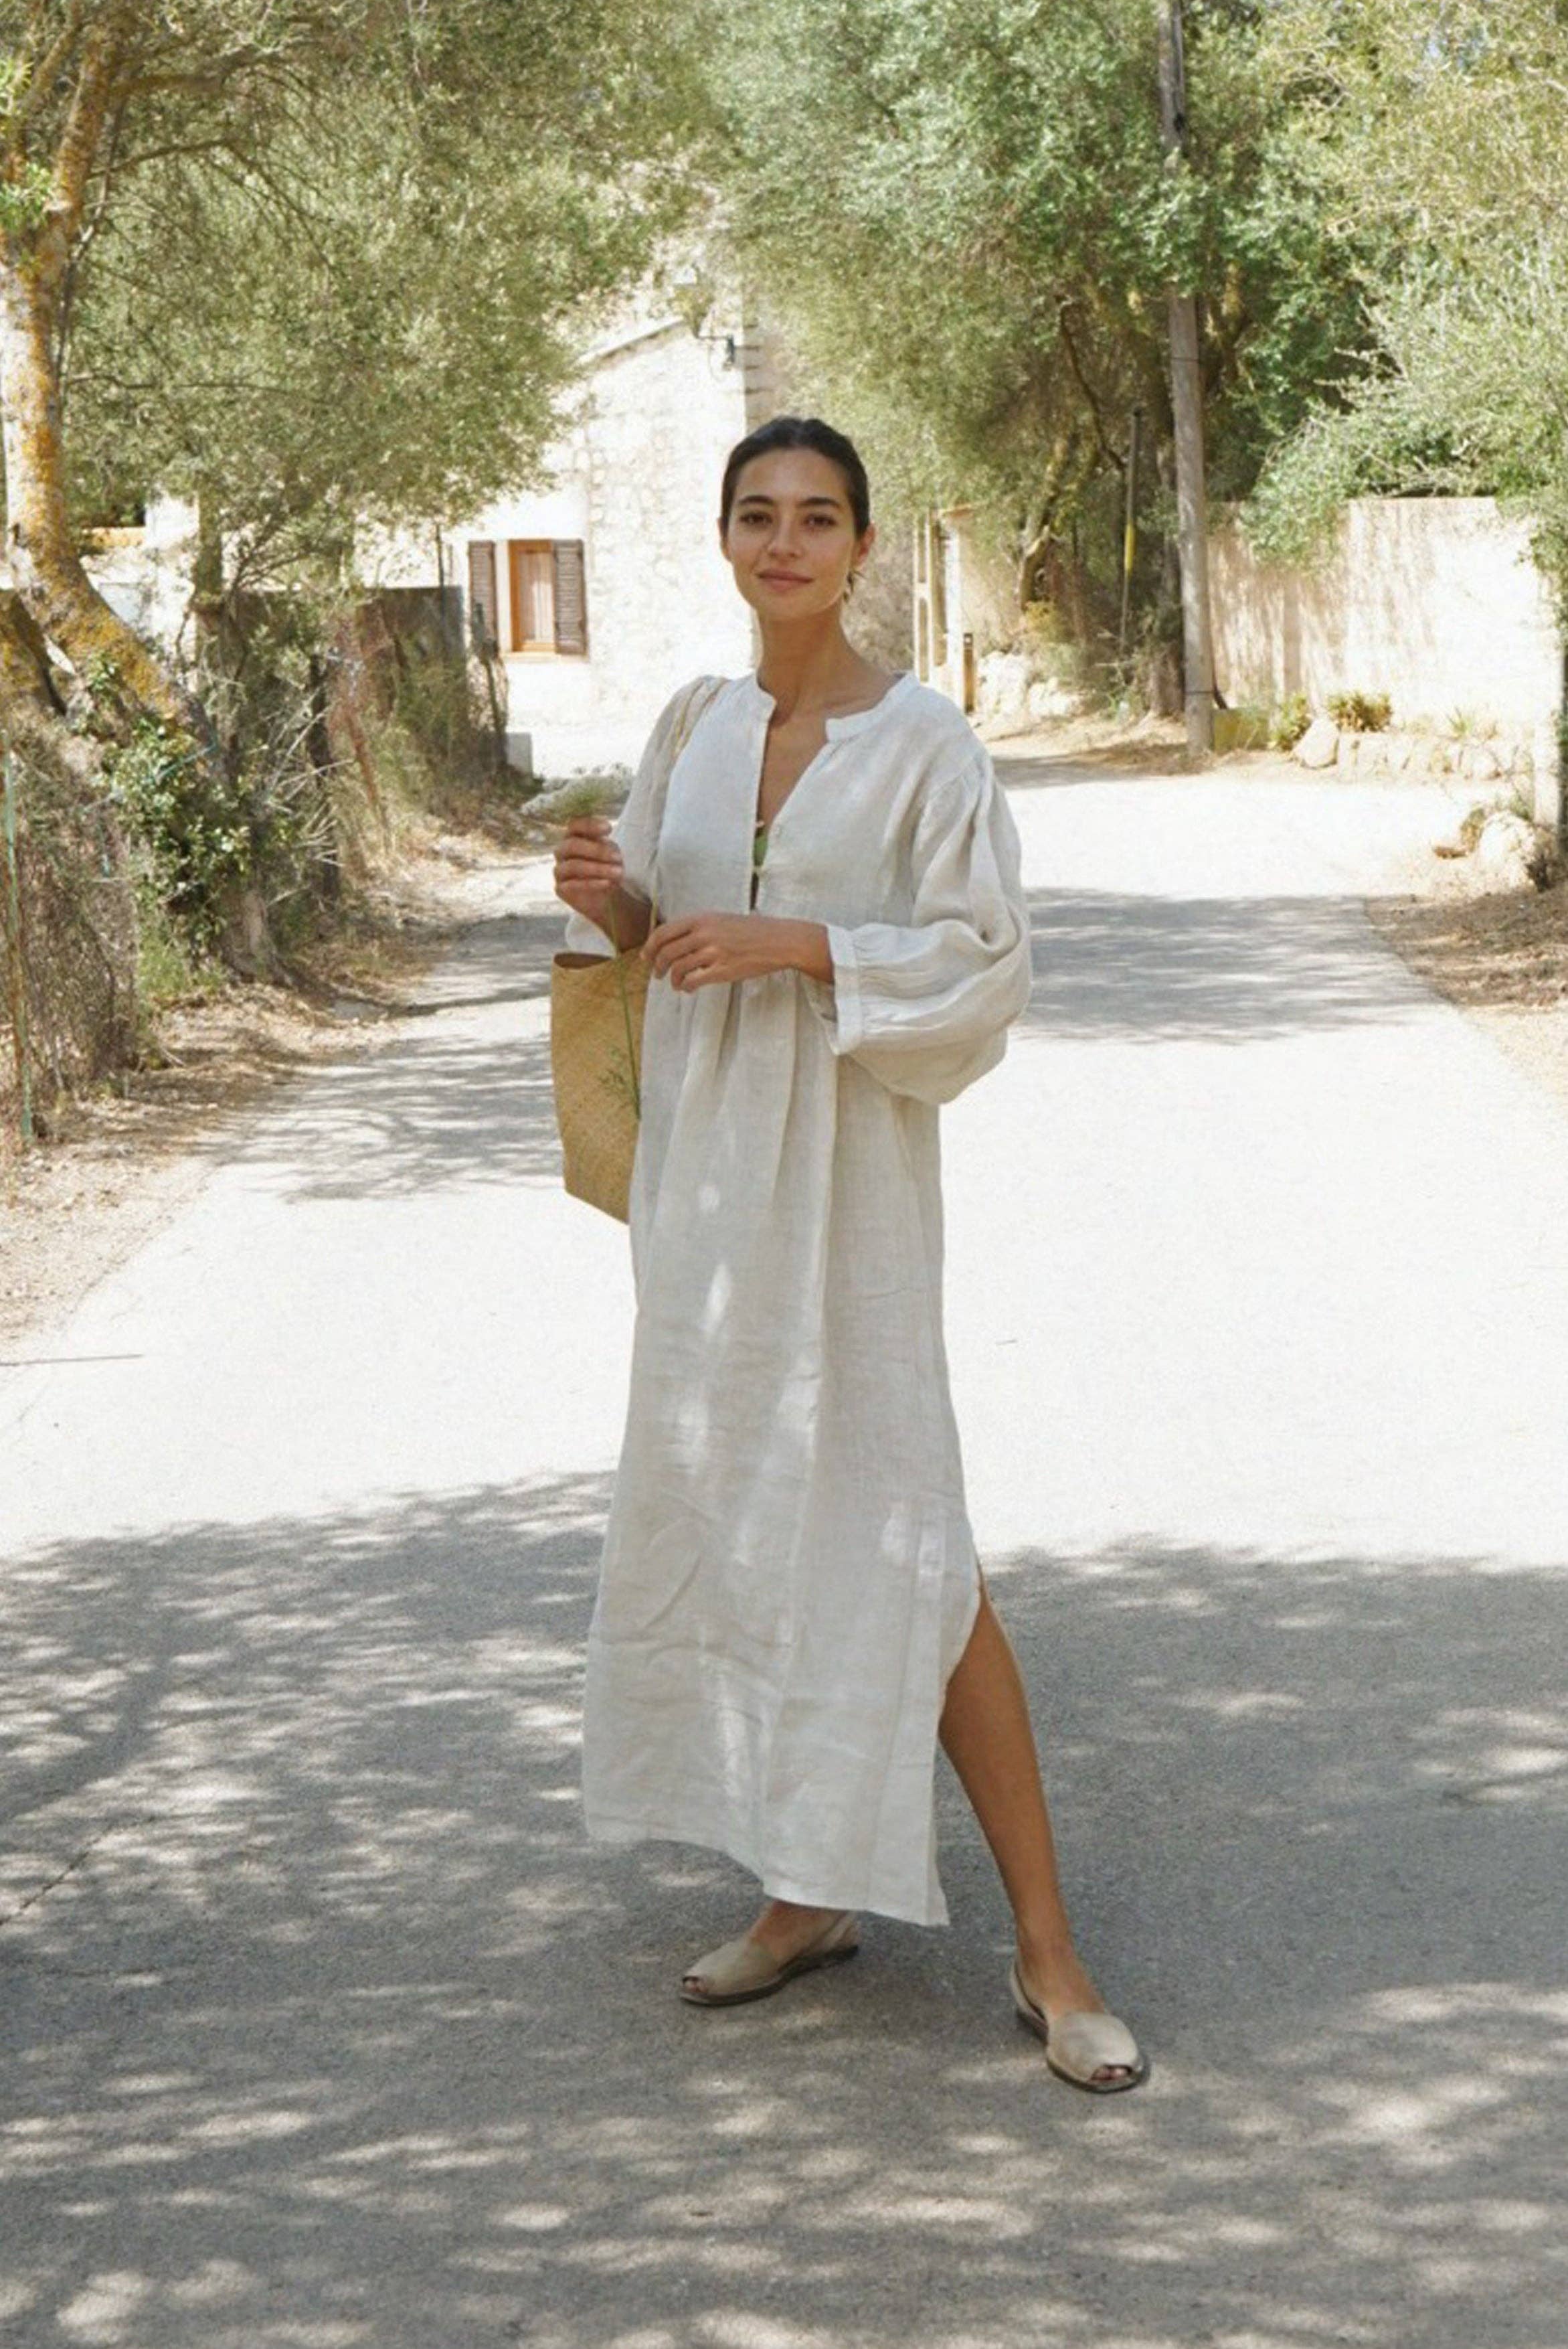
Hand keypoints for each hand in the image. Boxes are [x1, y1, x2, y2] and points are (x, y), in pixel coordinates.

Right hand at [554, 817, 627, 930]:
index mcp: (573, 837)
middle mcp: (562, 851)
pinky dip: (592, 883)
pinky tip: (607, 883)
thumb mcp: (611, 854)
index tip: (609, 828)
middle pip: (572, 845)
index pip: (574, 825)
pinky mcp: (560, 889)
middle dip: (597, 850)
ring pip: (573, 866)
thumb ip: (607, 846)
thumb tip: (605, 841)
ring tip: (618, 873)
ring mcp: (559, 870)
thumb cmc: (607, 868)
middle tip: (618, 858)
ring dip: (598, 868)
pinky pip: (572, 885)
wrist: (605, 896)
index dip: (589, 825)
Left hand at [644, 913, 828, 991]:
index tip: (646, 956)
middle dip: (657, 965)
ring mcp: (713, 953)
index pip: (664, 932)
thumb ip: (698, 927)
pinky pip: (693, 981)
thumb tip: (676, 940)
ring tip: (675, 983)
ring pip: (678, 968)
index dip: (650, 946)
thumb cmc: (752, 930)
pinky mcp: (723, 971)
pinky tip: (688, 989)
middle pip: (666, 952)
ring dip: (672, 979)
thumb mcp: (722, 919)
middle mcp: (704, 934)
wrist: (779, 940)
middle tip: (657, 973)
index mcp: (702, 918)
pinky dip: (686, 987)